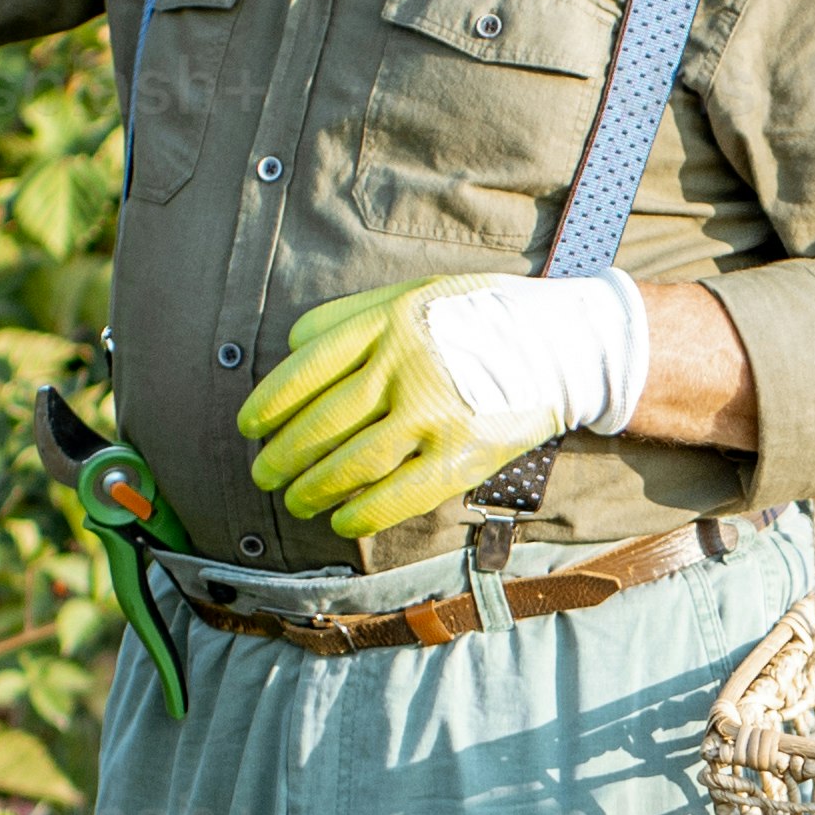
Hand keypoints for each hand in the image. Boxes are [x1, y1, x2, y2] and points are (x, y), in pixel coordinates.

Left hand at [237, 274, 651, 539]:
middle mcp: (403, 367)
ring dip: (312, 488)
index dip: (268, 405)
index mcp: (386, 324)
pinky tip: (341, 519)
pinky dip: (360, 512)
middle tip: (264, 475)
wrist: (565, 344)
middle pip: (320, 423)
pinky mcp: (463, 454)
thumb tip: (292, 345)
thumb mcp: (415, 294)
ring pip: (350, 463)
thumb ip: (354, 315)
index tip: (250, 428)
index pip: (306, 369)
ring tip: (296, 500)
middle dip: (282, 456)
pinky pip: (397, 494)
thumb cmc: (481, 318)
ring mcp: (433, 413)